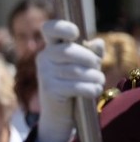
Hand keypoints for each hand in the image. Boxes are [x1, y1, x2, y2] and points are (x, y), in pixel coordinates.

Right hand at [35, 20, 104, 141]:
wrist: (57, 114)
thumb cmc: (71, 85)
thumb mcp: (81, 66)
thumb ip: (90, 53)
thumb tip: (98, 43)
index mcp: (50, 48)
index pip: (49, 28)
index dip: (62, 27)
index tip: (75, 34)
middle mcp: (43, 58)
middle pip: (69, 51)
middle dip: (90, 59)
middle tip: (97, 68)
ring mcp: (44, 74)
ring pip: (77, 70)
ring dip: (94, 77)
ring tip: (98, 82)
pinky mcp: (50, 89)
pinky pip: (77, 86)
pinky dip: (91, 89)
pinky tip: (93, 91)